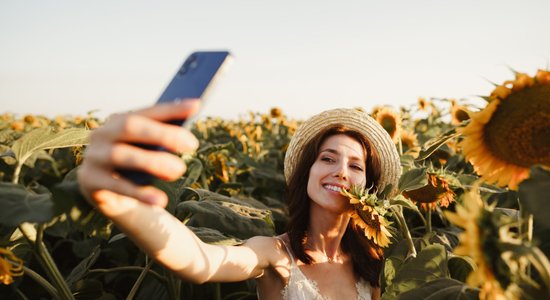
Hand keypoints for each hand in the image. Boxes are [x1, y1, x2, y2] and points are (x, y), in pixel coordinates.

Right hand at [78, 100, 199, 209]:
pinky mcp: (90, 181)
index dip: (171, 108)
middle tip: (192, 144)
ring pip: (122, 155)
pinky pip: (117, 186)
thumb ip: (162, 141)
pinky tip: (160, 200)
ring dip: (154, 161)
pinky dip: (140, 193)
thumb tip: (187, 138)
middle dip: (163, 133)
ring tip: (180, 169)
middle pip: (130, 127)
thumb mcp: (149, 152)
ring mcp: (93, 157)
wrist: (111, 197)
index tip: (196, 105)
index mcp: (118, 120)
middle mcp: (102, 134)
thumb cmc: (138, 167)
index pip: (147, 111)